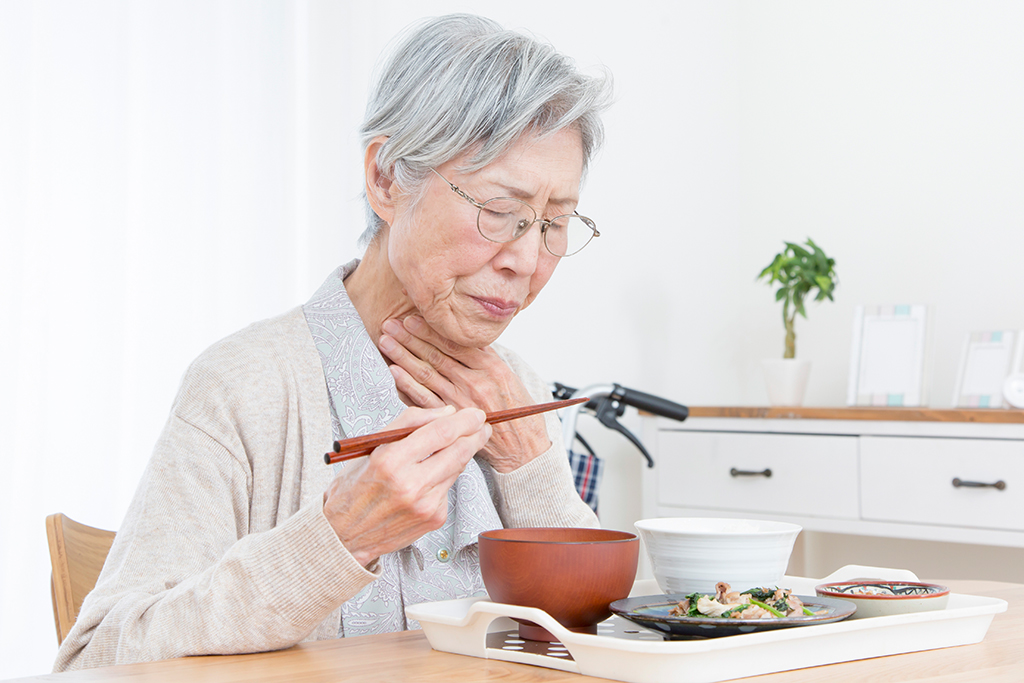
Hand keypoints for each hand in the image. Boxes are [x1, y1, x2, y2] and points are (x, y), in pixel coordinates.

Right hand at [322, 405, 491, 566]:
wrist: (345, 535)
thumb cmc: (355, 487)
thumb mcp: (370, 447)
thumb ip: (408, 424)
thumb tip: (446, 413)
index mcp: (389, 461)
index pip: (440, 433)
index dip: (464, 421)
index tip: (475, 414)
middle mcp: (410, 484)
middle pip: (458, 451)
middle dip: (475, 435)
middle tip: (482, 426)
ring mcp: (425, 504)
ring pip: (457, 468)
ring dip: (463, 453)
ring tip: (463, 443)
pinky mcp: (433, 518)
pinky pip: (448, 488)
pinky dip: (444, 477)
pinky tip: (432, 476)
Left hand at [378, 315, 550, 472]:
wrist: (522, 444)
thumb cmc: (516, 409)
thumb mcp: (509, 375)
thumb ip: (485, 356)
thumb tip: (461, 337)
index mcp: (489, 367)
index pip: (453, 342)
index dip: (430, 330)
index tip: (411, 319)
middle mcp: (474, 381)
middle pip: (436, 355)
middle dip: (410, 338)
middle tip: (391, 325)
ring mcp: (461, 401)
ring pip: (427, 374)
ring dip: (404, 356)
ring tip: (386, 342)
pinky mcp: (452, 418)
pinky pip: (426, 400)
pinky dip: (409, 385)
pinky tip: (395, 372)